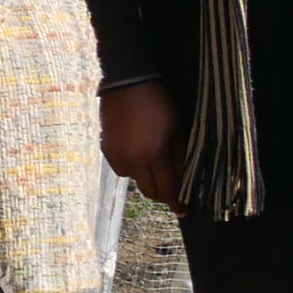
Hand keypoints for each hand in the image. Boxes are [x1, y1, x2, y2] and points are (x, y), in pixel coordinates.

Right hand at [101, 79, 181, 204]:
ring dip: (146, 177)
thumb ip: (181, 157)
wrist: (128, 81)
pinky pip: (122, 168)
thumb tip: (186, 180)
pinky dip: (132, 166)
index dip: (177, 203)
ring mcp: (117, 156)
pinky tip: (138, 151)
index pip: (168, 190)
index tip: (184, 211)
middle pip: (150, 192)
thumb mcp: (178, 129)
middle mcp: (133, 161)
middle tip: (172, 191)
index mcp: (155, 155)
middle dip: (163, 194)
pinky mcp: (106, 149)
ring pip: (135, 180)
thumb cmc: (159, 101)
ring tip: (153, 162)